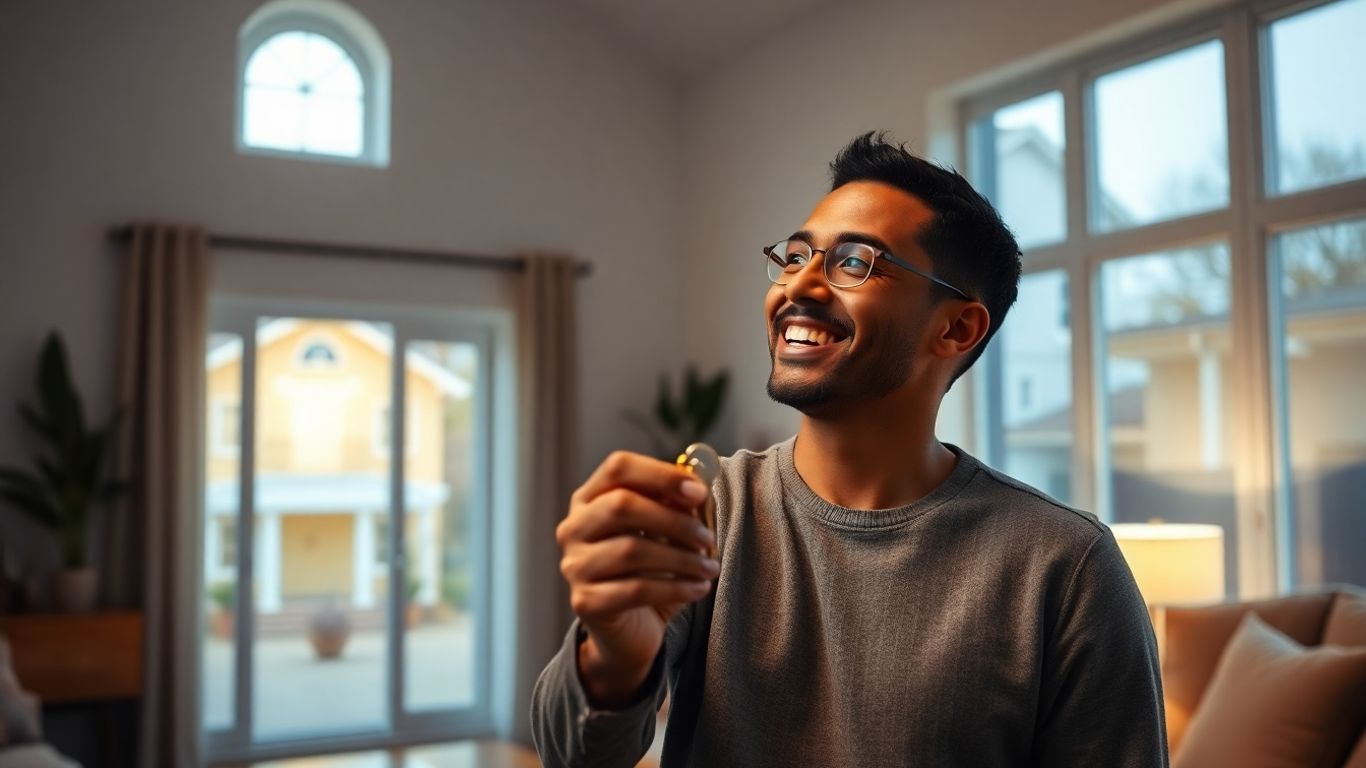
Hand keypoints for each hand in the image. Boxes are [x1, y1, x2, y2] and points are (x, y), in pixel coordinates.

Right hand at [555, 450, 718, 706]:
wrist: (628, 631)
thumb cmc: (648, 572)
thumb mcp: (664, 534)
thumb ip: (675, 506)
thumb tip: (694, 487)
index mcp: (590, 499)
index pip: (618, 468)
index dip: (661, 474)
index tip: (699, 492)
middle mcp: (573, 528)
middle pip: (621, 504)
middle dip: (674, 520)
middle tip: (707, 538)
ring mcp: (574, 565)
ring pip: (631, 550)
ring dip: (681, 558)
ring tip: (709, 568)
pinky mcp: (585, 602)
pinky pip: (636, 589)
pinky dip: (675, 587)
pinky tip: (699, 589)